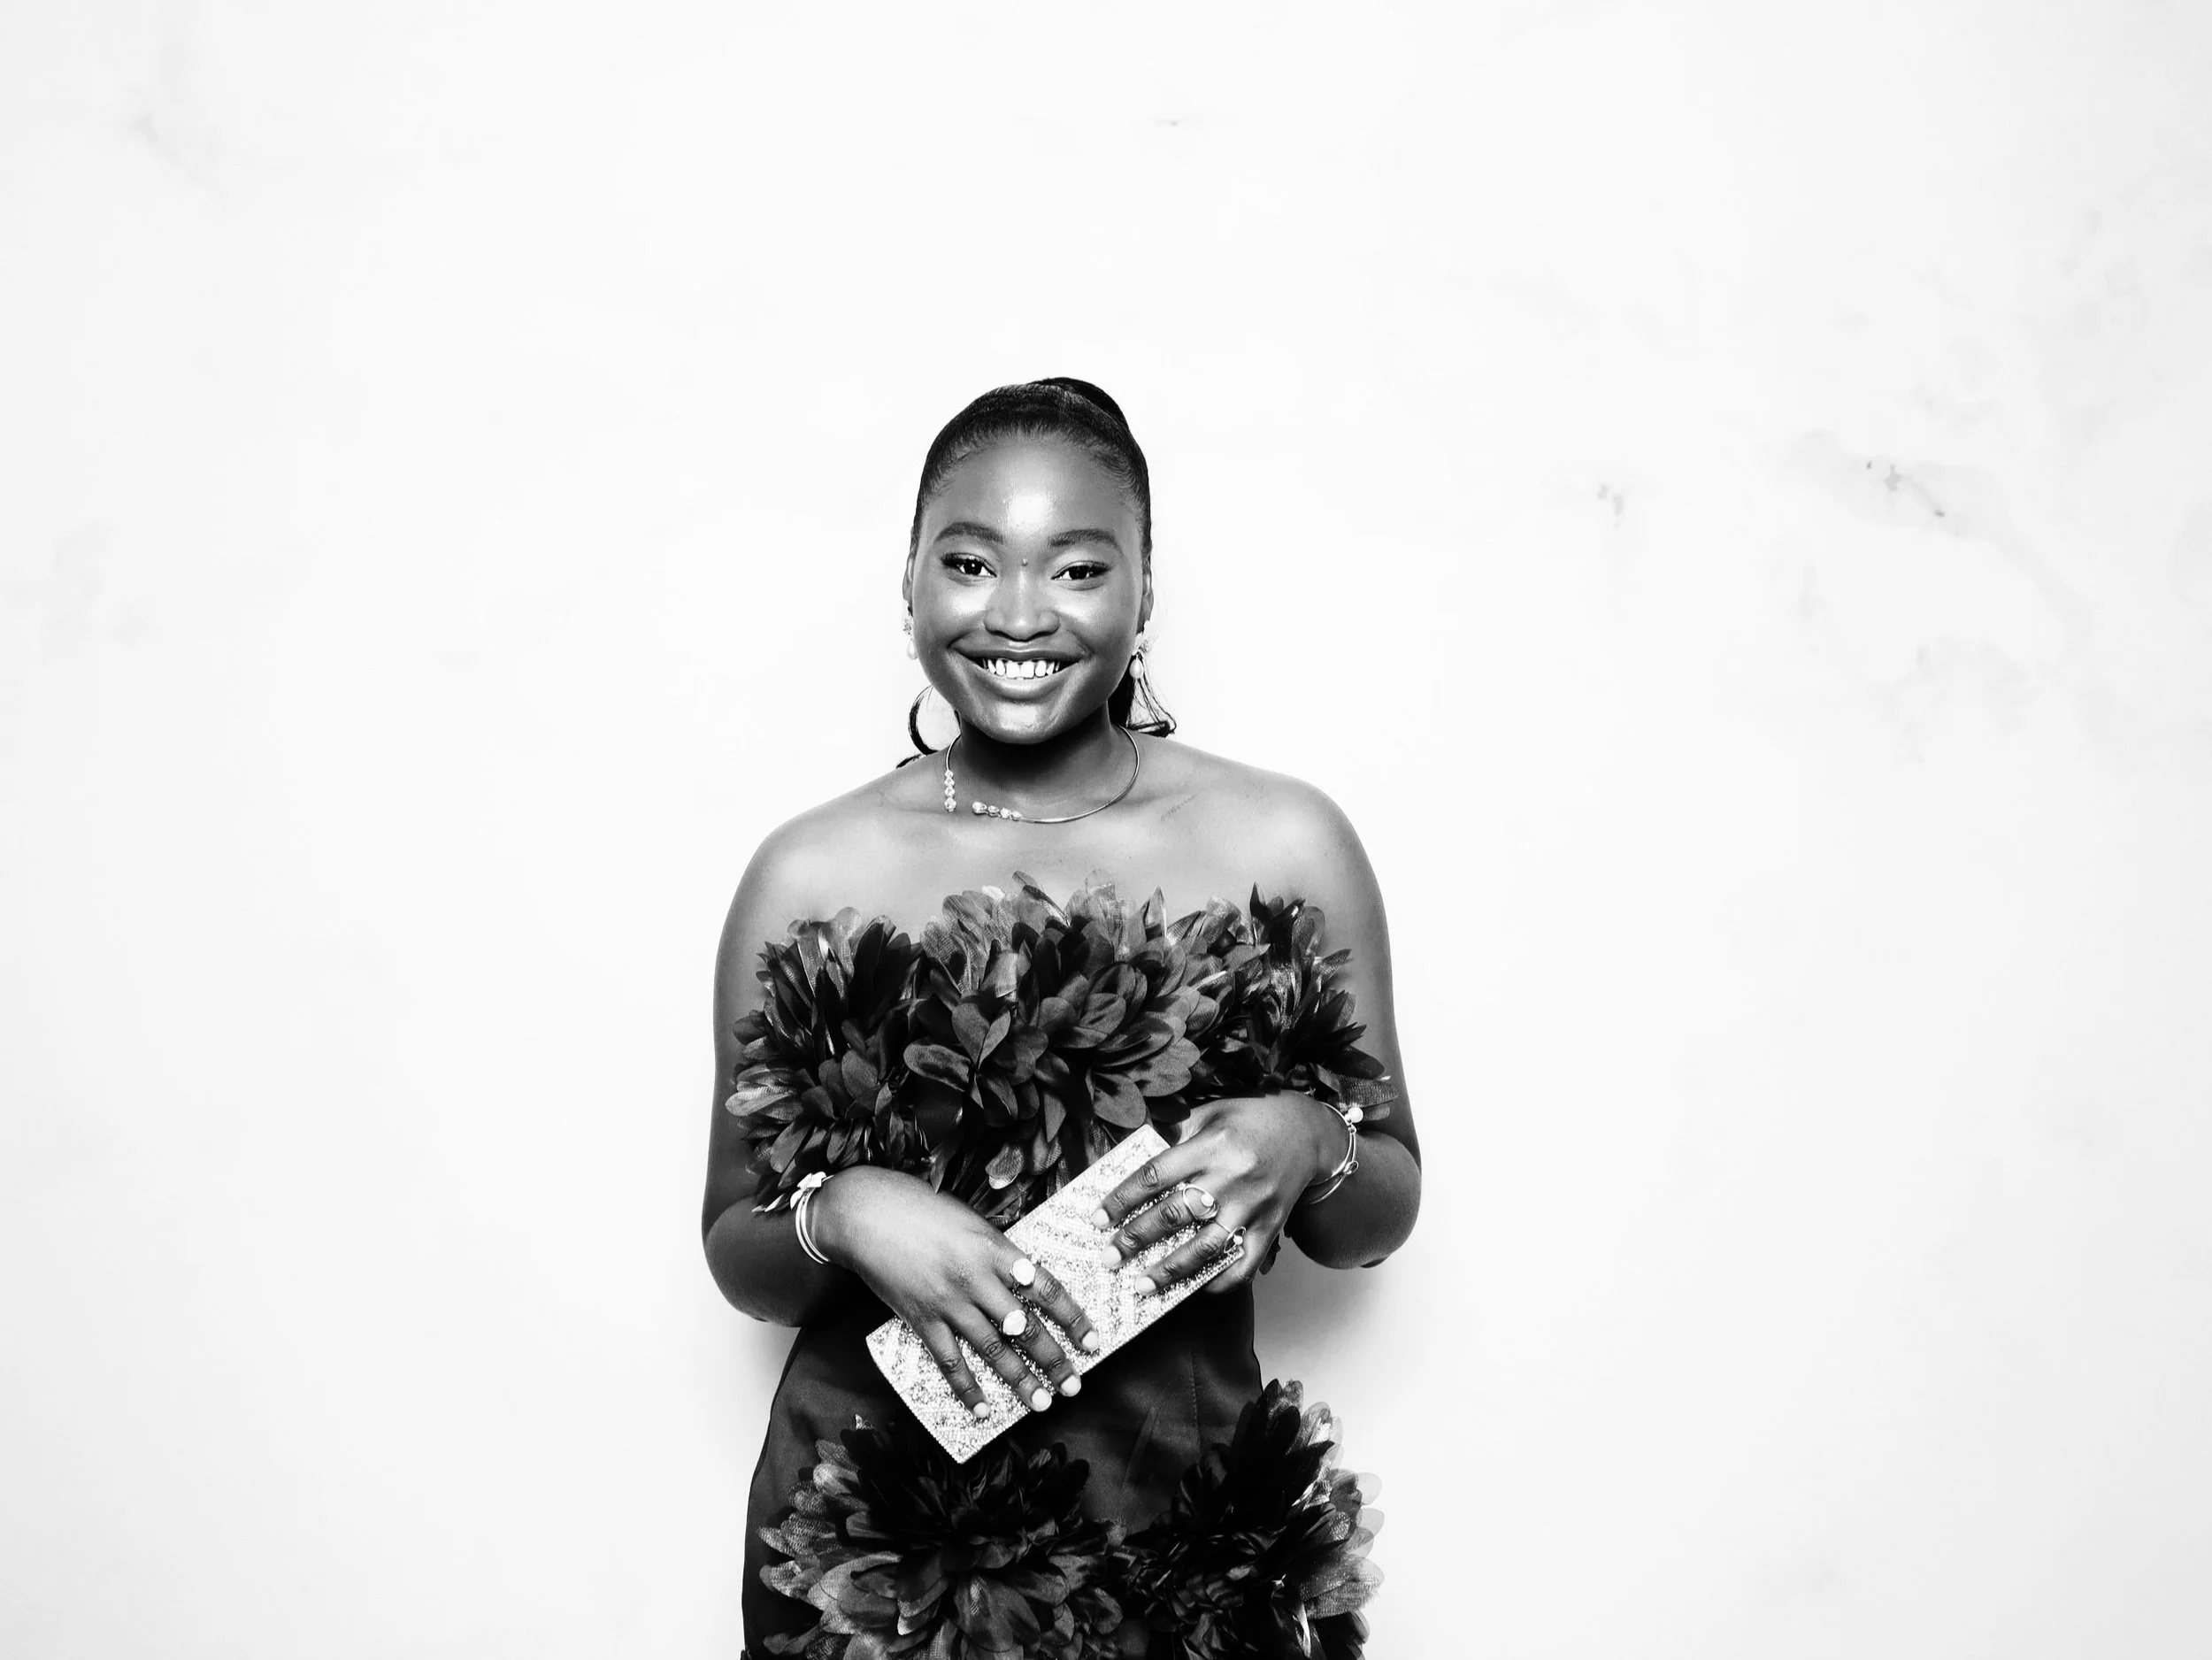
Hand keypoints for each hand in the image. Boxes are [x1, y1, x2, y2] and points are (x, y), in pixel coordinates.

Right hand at [809, 1166, 1100, 1418]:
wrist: (867, 1214)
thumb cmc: (922, 1210)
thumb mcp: (972, 1222)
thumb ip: (1000, 1253)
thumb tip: (1028, 1278)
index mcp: (994, 1248)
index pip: (1046, 1289)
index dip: (1073, 1318)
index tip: (1093, 1341)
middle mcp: (976, 1278)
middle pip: (1024, 1326)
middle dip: (1053, 1359)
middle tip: (1074, 1384)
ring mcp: (948, 1302)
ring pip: (992, 1349)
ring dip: (1019, 1380)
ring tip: (1041, 1403)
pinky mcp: (921, 1319)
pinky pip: (949, 1361)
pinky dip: (966, 1388)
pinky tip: (982, 1409)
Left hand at [1091, 1094, 1344, 1295]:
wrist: (1307, 1131)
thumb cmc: (1249, 1119)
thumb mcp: (1209, 1113)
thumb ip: (1173, 1133)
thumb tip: (1128, 1156)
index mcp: (1211, 1144)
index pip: (1155, 1175)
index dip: (1122, 1199)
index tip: (1096, 1219)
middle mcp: (1231, 1176)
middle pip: (1174, 1214)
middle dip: (1136, 1239)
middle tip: (1108, 1258)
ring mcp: (1253, 1205)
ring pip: (1206, 1246)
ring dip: (1171, 1270)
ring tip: (1142, 1286)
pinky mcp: (1271, 1225)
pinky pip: (1245, 1263)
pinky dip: (1221, 1282)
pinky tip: (1195, 1290)